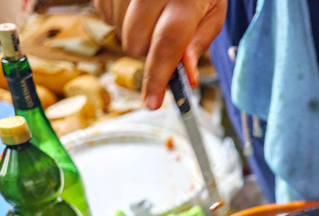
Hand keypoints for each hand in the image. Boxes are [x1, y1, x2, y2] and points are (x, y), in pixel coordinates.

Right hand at [95, 0, 225, 109]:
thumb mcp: (213, 10)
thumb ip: (199, 42)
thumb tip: (187, 76)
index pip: (167, 44)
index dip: (158, 76)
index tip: (152, 103)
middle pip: (137, 44)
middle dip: (150, 51)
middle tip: (166, 34)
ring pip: (120, 33)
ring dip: (137, 34)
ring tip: (154, 14)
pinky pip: (105, 15)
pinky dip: (120, 17)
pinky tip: (138, 6)